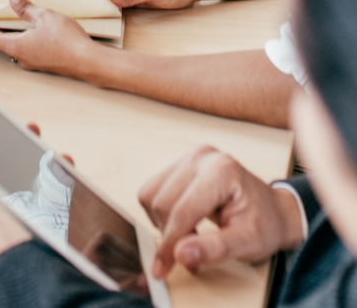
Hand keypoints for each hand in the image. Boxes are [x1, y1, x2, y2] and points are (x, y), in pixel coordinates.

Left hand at [0, 0, 96, 77]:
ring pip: (15, 44)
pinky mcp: (44, 62)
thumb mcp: (44, 16)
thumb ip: (25, 7)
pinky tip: (29, 27)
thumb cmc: (67, 41)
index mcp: (16, 46)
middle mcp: (21, 57)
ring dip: (10, 31)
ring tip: (5, 17)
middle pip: (0, 40)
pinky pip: (28, 47)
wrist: (89, 62)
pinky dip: (23, 36)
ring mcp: (33, 62)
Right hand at [138, 146, 305, 276]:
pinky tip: (183, 223)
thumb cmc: (265, 225)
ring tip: (188, 237)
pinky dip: (161, 213)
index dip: (170, 243)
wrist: (273, 210)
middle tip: (186, 256)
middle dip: (169, 235)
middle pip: (162, 202)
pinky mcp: (180, 164)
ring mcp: (189, 157)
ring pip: (151, 194)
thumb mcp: (249, 243)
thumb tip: (180, 254)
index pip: (183, 210)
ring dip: (162, 223)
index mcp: (221, 172)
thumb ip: (215, 249)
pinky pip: (153, 189)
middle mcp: (201, 158)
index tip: (162, 269)